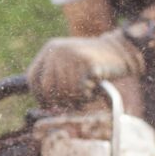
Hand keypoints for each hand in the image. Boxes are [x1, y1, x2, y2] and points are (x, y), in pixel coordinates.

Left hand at [26, 30, 143, 106]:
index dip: (39, 96)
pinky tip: (93, 89)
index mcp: (50, 49)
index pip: (33, 78)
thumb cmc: (93, 63)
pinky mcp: (86, 64)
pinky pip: (80, 91)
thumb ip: (54, 77)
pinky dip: (87, 96)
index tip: (49, 106)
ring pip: (64, 92)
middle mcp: (57, 50)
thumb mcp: (68, 62)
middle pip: (47, 88)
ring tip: (87, 92)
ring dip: (76, 99)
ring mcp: (71, 56)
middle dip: (59, 100)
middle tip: (73, 102)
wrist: (120, 51)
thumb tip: (43, 104)